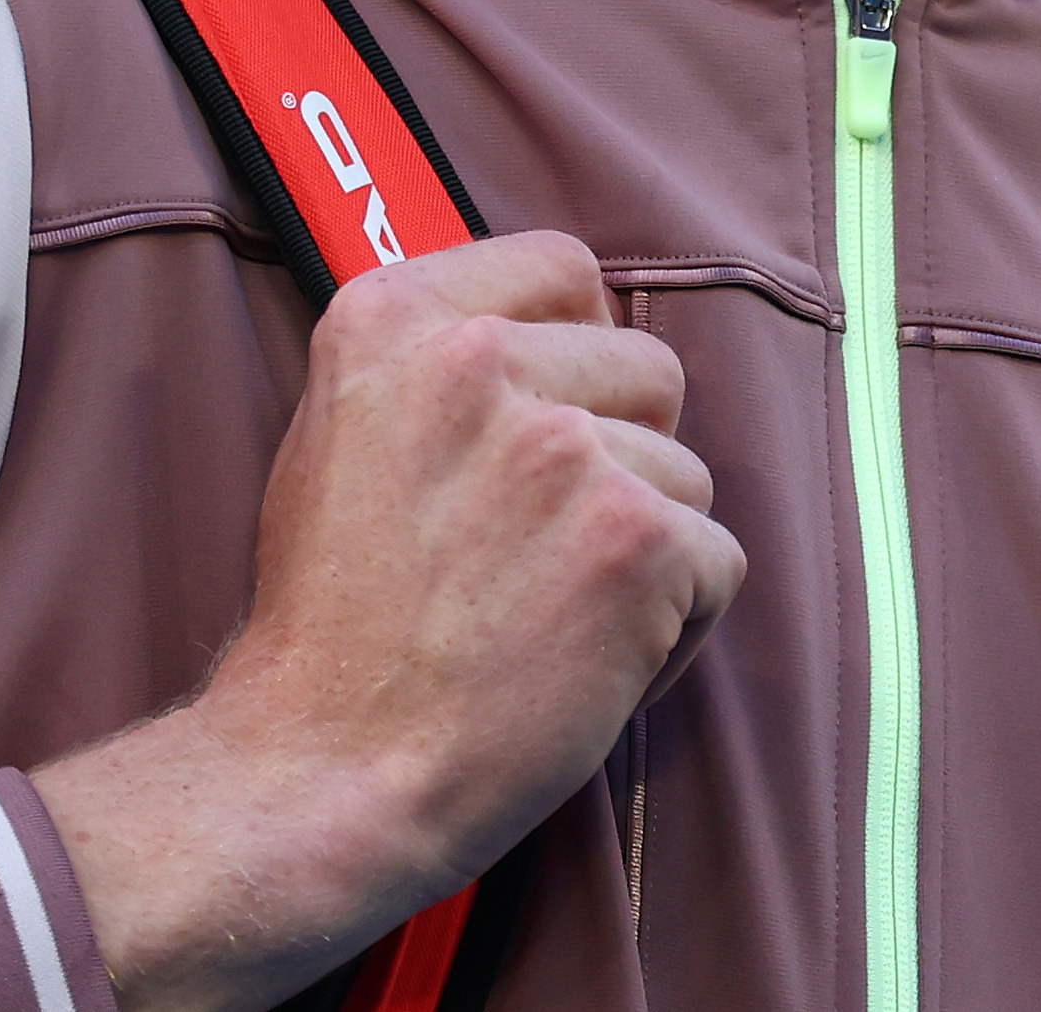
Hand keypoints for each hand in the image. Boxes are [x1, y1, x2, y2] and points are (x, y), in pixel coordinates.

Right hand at [33, 231, 744, 1008]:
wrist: (324, 771)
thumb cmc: (328, 627)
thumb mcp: (335, 438)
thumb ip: (435, 366)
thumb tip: (553, 337)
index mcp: (395, 319)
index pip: (562, 269)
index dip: (580, 345)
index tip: (557, 412)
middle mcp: (480, 360)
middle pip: (646, 369)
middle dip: (623, 455)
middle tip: (545, 549)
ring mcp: (565, 447)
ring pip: (685, 472)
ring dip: (645, 547)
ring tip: (554, 619)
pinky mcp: (637, 539)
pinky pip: (716, 561)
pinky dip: (678, 626)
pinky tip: (593, 666)